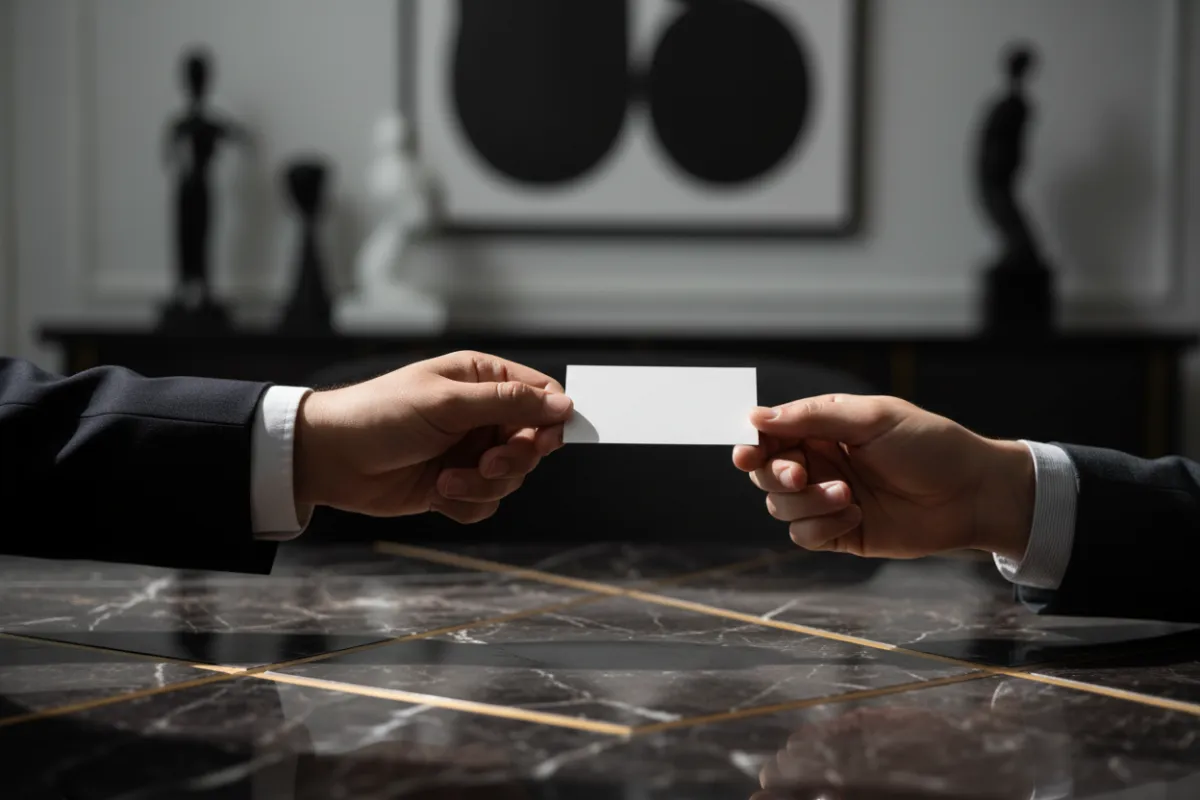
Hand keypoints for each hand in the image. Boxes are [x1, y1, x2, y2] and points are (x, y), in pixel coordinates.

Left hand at [293, 351, 572, 523]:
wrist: (331, 459)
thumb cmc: (382, 415)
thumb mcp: (448, 403)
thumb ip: (509, 403)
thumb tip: (565, 405)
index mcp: (483, 379)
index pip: (542, 396)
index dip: (550, 421)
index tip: (542, 443)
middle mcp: (482, 414)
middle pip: (533, 442)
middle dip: (512, 460)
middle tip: (486, 464)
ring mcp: (470, 450)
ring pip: (511, 478)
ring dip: (483, 486)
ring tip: (446, 481)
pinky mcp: (457, 484)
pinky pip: (488, 503)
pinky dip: (467, 504)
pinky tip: (437, 493)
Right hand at [732, 395, 1033, 559]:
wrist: (973, 494)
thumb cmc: (930, 445)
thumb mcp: (873, 419)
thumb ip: (813, 417)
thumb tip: (756, 416)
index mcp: (823, 429)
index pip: (770, 435)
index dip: (753, 444)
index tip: (746, 452)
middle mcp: (820, 463)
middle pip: (766, 472)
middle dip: (775, 475)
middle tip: (798, 475)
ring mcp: (827, 499)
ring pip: (780, 506)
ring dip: (806, 503)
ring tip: (846, 495)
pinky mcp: (840, 533)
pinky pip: (804, 535)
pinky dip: (821, 526)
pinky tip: (854, 516)